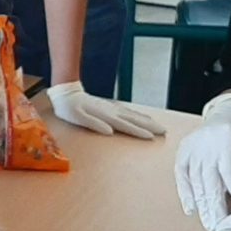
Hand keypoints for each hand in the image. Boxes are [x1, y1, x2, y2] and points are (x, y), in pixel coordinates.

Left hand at [44, 81, 166, 139]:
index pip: (125, 125)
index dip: (138, 131)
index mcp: (105, 116)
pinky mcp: (110, 107)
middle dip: (149, 126)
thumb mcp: (77, 117)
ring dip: (147, 121)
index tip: (151, 137)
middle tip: (164, 131)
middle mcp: (111, 111)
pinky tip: (143, 118)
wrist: (66, 93)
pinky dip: (138, 115)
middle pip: (134, 119)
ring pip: (133, 115)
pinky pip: (128, 112)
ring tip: (159, 126)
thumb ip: (93, 123)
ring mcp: (112, 108)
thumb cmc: (70, 108)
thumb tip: (109, 131)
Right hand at [174, 91, 230, 230]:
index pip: (230, 175)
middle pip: (209, 182)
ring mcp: (192, 148)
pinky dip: (186, 194)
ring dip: (202, 207)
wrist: (229, 111)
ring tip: (210, 226)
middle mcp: (206, 144)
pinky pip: (182, 177)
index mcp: (228, 140)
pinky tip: (191, 210)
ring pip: (195, 183)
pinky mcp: (183, 152)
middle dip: (217, 209)